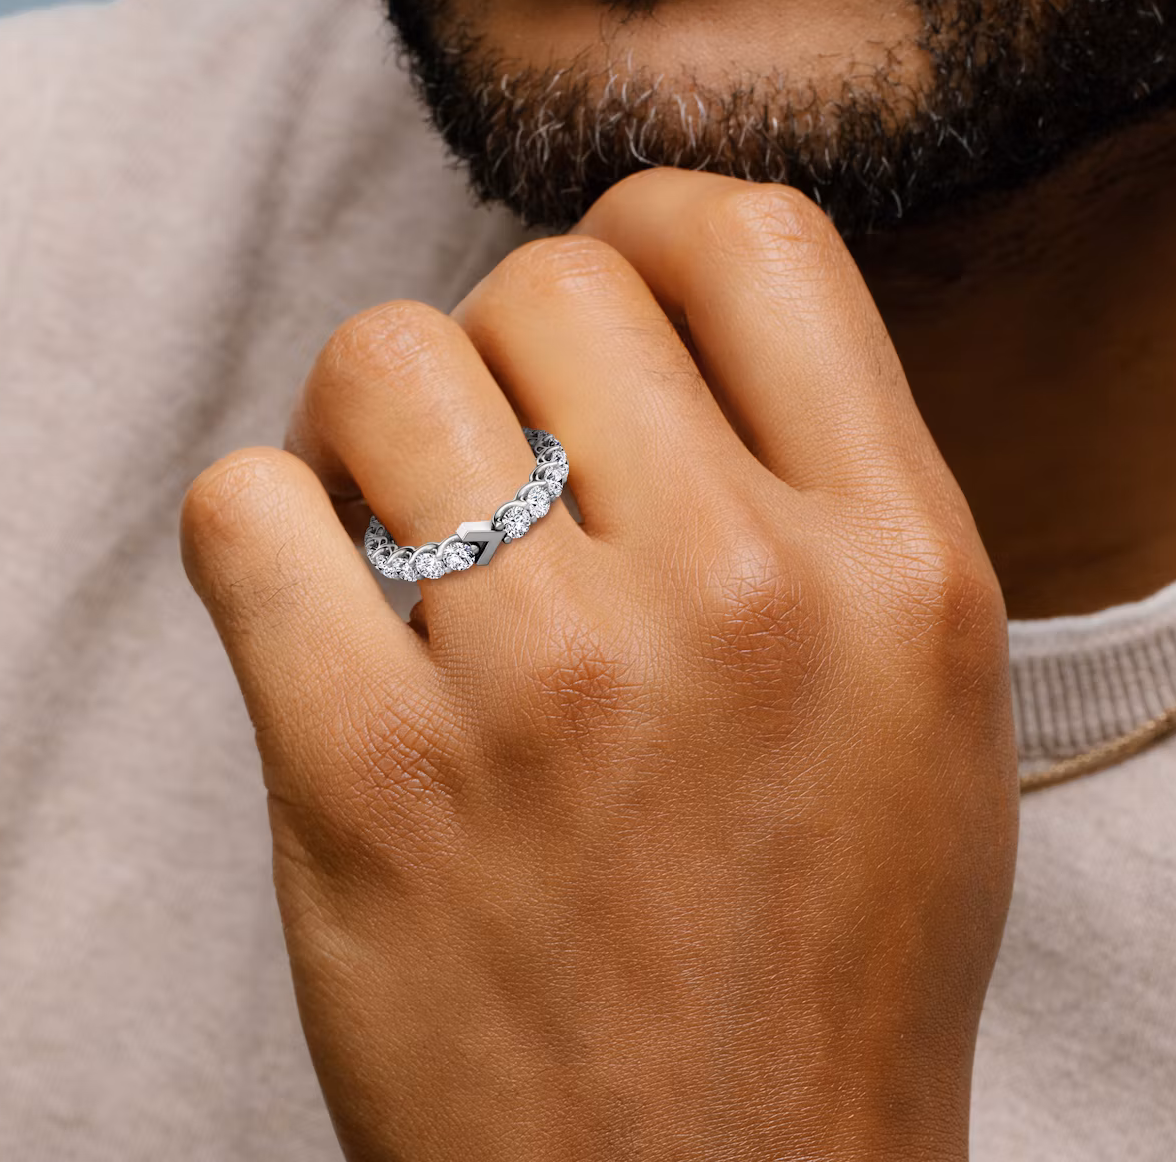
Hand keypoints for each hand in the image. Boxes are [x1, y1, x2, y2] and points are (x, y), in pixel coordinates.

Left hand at [181, 169, 1017, 1161]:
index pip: (756, 240)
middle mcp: (738, 596)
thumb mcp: (927, 694)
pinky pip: (248, 511)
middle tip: (501, 448)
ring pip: (382, 362)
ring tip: (402, 521)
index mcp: (899, 563)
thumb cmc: (836, 947)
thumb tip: (667, 319)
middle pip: (547, 281)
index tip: (605, 297)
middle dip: (504, 339)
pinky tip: (321, 601)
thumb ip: (824, 483)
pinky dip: (267, 528)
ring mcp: (548, 685)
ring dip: (374, 422)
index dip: (652, 228)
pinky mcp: (366, 780)